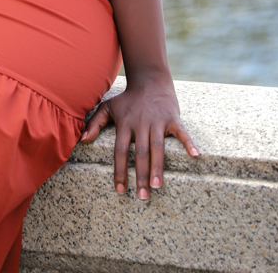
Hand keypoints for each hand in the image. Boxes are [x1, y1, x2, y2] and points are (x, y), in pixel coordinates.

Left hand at [80, 72, 197, 198]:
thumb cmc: (128, 98)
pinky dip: (189, 143)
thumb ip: (95, 123)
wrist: (149, 78)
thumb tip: (82, 140)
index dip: (120, 170)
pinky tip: (195, 156)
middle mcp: (141, 123)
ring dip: (158, 167)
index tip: (121, 190)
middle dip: (141, 176)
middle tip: (142, 198)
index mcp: (125, 124)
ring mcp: (157, 120)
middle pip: (140, 153)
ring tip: (157, 186)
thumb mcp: (109, 107)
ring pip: (157, 147)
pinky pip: (181, 132)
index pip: (120, 150)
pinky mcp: (172, 117)